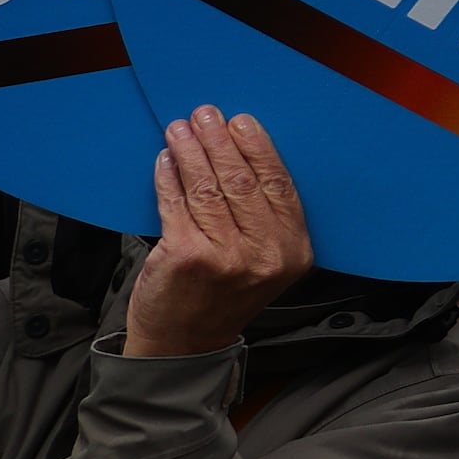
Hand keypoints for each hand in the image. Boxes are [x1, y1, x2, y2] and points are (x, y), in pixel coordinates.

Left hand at [123, 110, 310, 356]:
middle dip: (220, 140)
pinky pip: (176, 202)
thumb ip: (265, 219)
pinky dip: (168, 176)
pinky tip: (165, 160)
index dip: (257, 147)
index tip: (240, 122)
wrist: (184, 344)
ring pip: (207, 186)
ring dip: (191, 150)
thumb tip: (242, 152)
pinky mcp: (186, 255)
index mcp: (293, 250)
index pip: (278, 184)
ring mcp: (224, 255)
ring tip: (180, 129)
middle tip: (205, 114)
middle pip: (241, 179)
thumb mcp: (265, 263)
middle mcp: (264, 253)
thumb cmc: (222, 296)